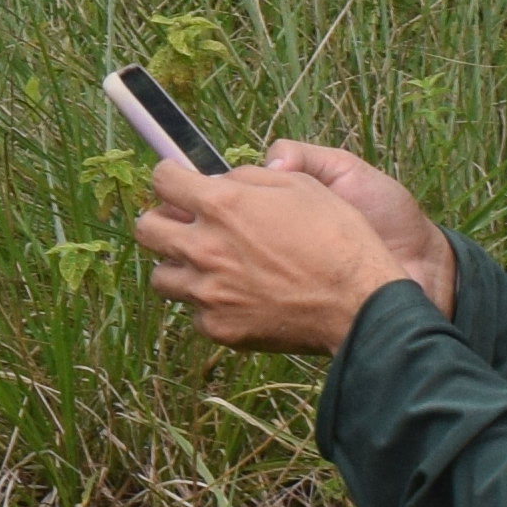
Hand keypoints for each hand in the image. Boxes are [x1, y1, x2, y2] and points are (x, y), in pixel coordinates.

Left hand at [134, 155, 435, 354]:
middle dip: (161, 221)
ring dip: (179, 267)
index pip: (162, 181)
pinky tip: (237, 298)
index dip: (170, 177)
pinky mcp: (219, 328)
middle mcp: (204, 248)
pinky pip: (195, 314)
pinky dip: (209, 305)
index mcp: (222, 205)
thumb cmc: (338, 237)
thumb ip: (249, 178)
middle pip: (147, 230)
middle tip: (184, 224)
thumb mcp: (301, 186)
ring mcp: (208, 293)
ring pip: (162, 278)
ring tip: (208, 266)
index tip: (177, 181)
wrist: (359, 303)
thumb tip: (220, 181)